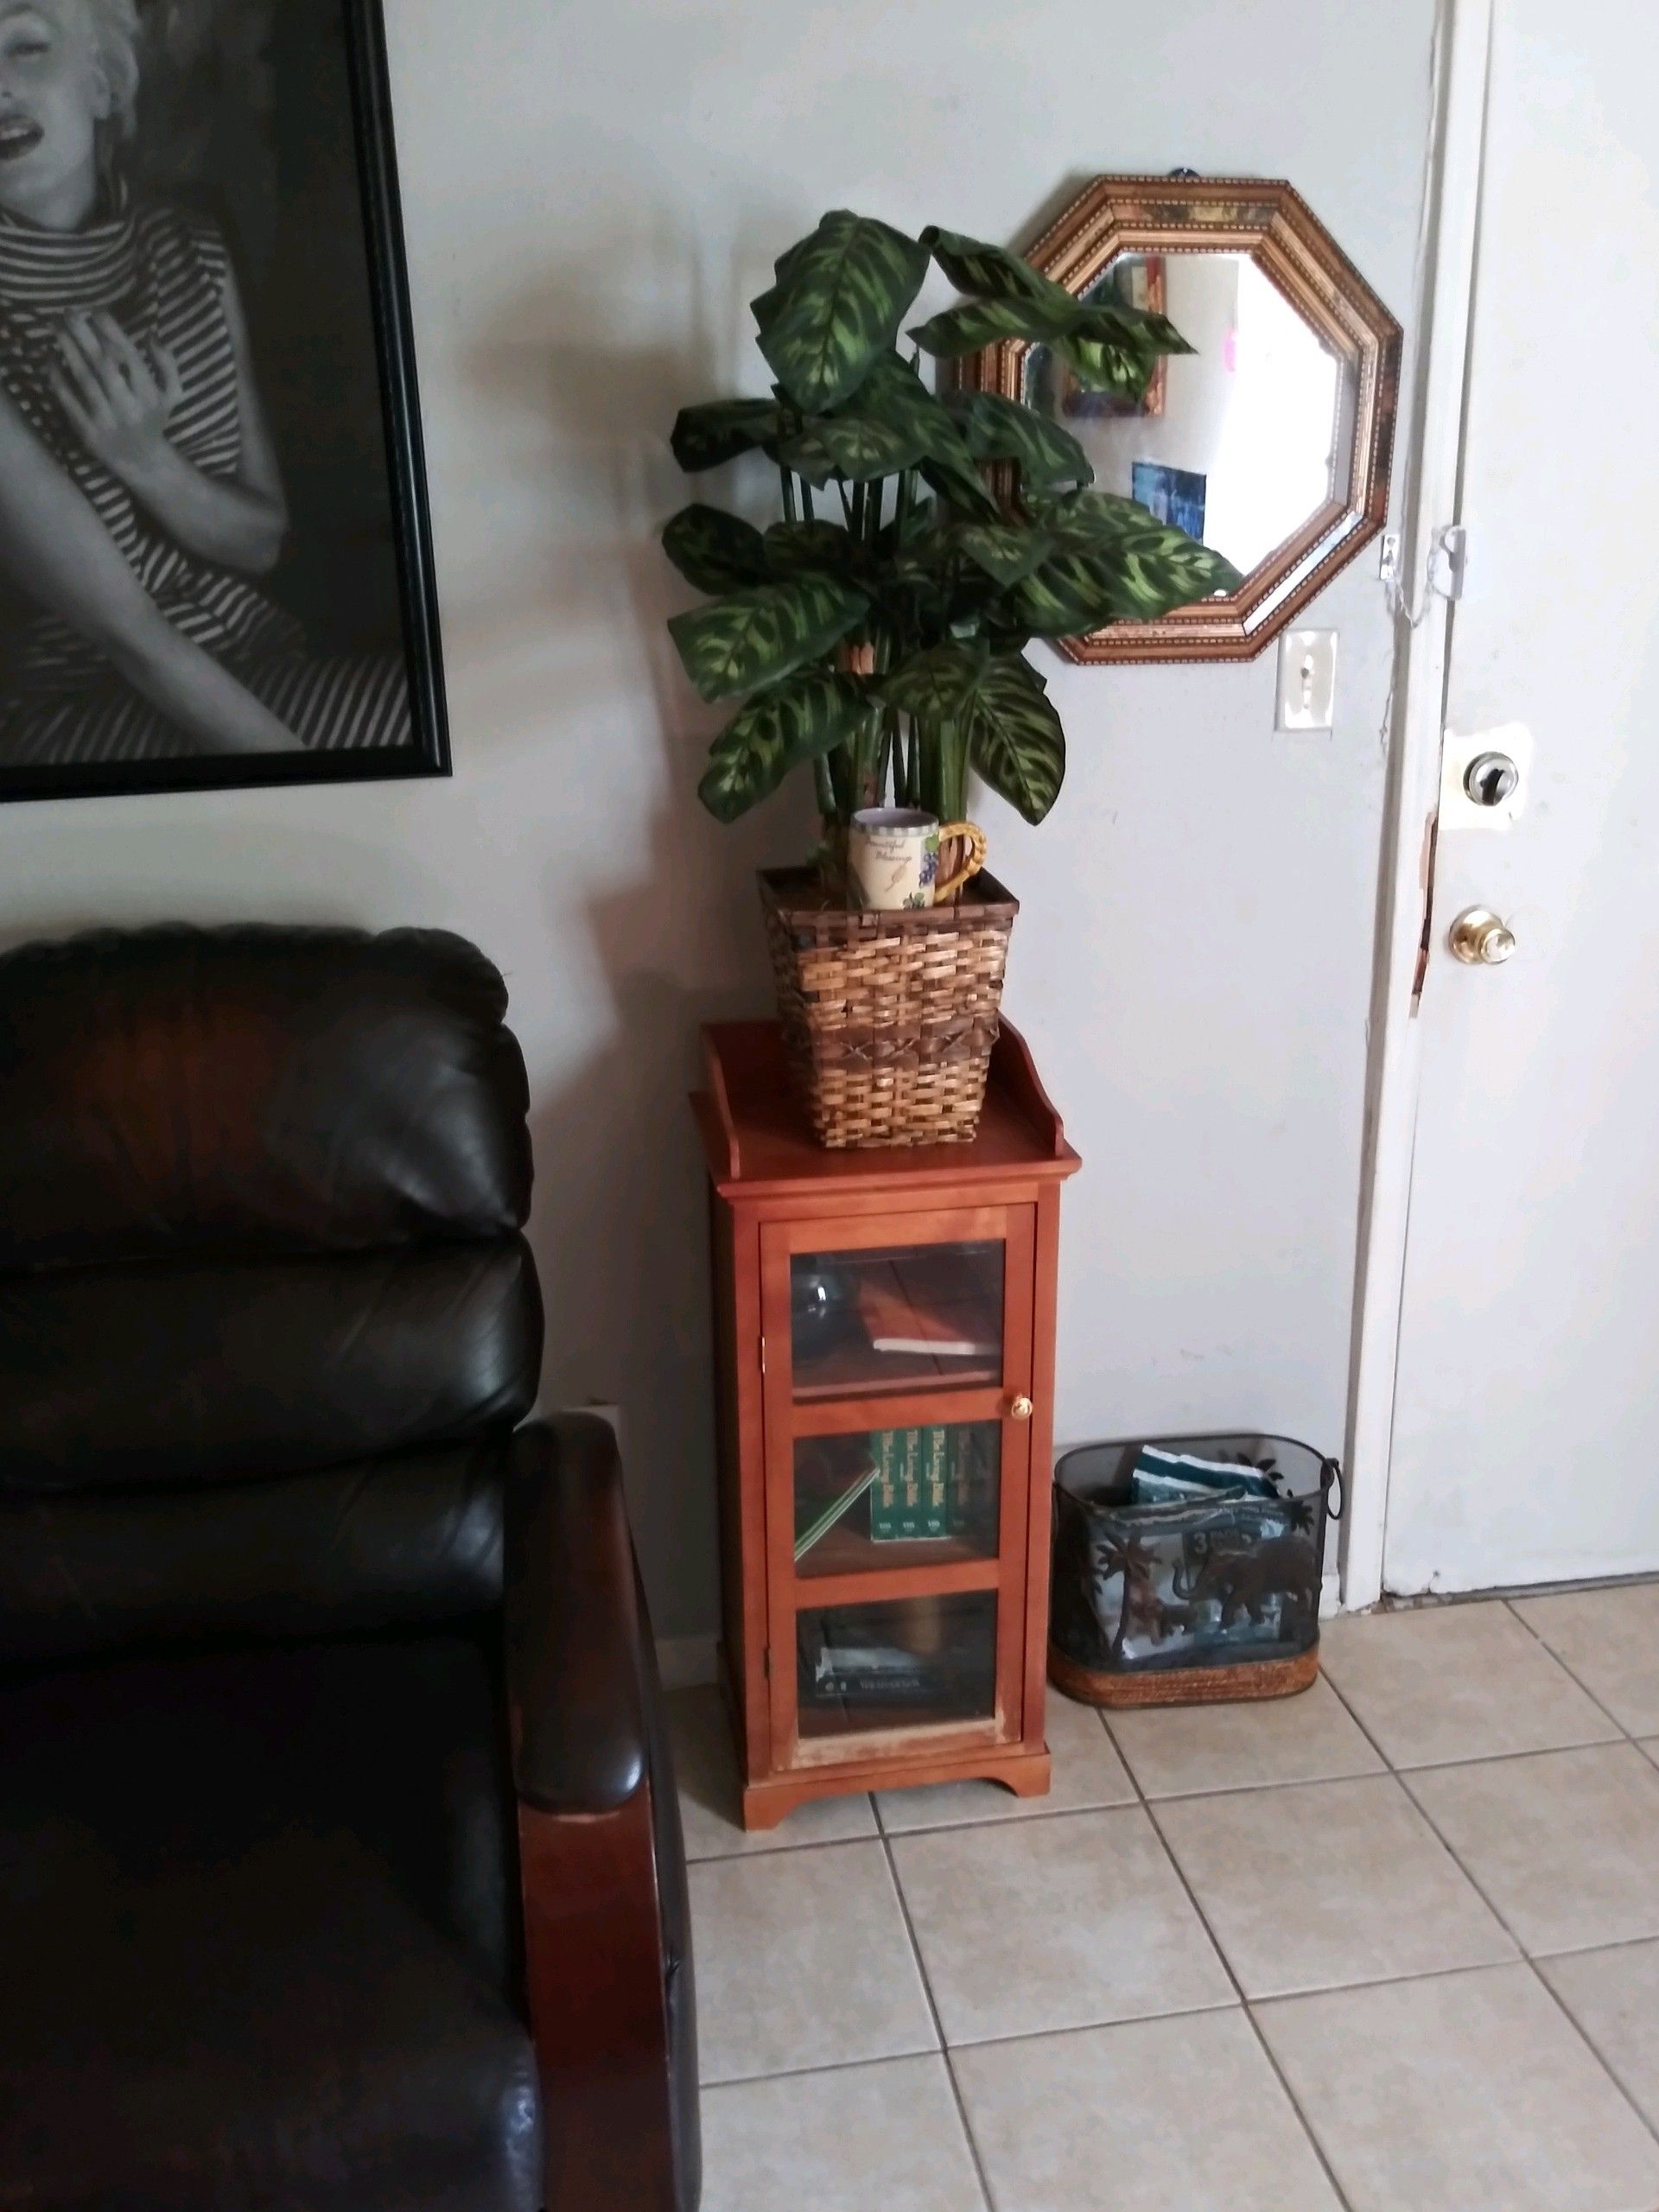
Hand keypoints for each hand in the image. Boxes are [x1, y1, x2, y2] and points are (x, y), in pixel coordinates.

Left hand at [50, 311, 185, 492]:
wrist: (140, 461)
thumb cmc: (153, 418)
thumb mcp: (171, 394)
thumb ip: (167, 364)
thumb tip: (151, 334)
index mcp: (150, 396)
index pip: (129, 356)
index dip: (111, 331)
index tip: (96, 311)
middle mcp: (129, 407)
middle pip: (103, 364)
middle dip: (84, 335)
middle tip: (69, 312)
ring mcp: (106, 420)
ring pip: (84, 378)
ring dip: (68, 350)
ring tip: (56, 327)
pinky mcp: (87, 431)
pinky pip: (68, 399)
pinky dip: (57, 377)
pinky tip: (50, 358)